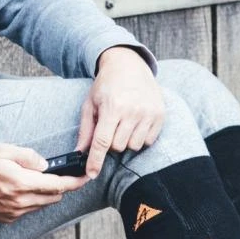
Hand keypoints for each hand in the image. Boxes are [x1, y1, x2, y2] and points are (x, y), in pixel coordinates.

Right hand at [0, 143, 88, 222]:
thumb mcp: (2, 150)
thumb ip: (27, 156)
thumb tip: (45, 164)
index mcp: (22, 183)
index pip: (58, 185)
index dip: (75, 182)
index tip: (86, 178)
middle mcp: (21, 201)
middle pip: (54, 197)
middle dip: (62, 186)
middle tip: (62, 174)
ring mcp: (14, 212)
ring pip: (42, 205)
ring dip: (47, 194)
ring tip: (38, 180)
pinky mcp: (6, 218)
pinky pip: (29, 210)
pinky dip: (32, 201)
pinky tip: (23, 190)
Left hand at [75, 46, 164, 177]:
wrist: (129, 65)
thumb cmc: (107, 85)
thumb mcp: (91, 103)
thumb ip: (86, 130)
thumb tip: (80, 153)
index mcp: (113, 107)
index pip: (103, 142)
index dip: (96, 160)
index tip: (92, 173)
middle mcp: (132, 111)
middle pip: (118, 146)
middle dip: (111, 143)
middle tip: (111, 128)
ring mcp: (148, 114)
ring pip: (134, 146)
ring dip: (126, 141)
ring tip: (124, 124)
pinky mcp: (159, 116)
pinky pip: (148, 141)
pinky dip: (140, 137)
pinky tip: (136, 123)